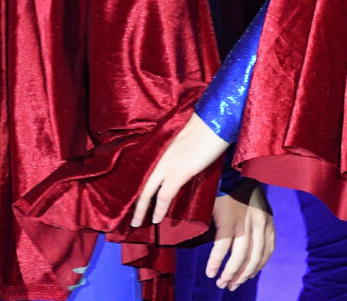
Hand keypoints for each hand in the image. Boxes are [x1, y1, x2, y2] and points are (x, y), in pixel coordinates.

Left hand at [130, 113, 228, 228]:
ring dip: (142, 210)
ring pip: (149, 193)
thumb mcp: (189, 143)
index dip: (143, 191)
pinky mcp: (178, 174)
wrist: (214, 123)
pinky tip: (156, 220)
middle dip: (137, 205)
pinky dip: (159, 209)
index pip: (148, 175)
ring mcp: (168, 167)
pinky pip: (164, 196)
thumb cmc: (207, 130)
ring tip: (137, 223)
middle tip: (132, 221)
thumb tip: (184, 164)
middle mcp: (161, 160)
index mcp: (163, 152)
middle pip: (143, 187)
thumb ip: (181, 155)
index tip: (138, 203)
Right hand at [205, 183, 274, 290]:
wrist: (228, 168)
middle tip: (230, 285)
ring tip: (221, 283)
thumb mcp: (255, 204)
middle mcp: (259, 222)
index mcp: (267, 218)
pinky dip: (216, 263)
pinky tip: (210, 272)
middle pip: (254, 257)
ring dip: (230, 274)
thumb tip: (246, 246)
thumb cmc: (238, 187)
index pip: (267, 250)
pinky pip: (222, 249)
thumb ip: (255, 222)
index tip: (247, 276)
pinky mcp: (228, 220)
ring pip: (240, 257)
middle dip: (243, 275)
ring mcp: (245, 222)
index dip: (257, 267)